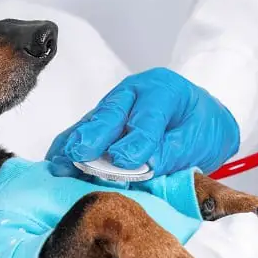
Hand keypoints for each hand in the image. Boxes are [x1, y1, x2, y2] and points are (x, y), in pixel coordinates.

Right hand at [45, 68, 239, 176]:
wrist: (200, 117)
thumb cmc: (200, 128)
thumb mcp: (198, 140)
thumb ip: (172, 151)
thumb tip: (145, 165)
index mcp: (164, 91)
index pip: (148, 118)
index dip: (135, 140)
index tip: (123, 161)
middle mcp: (133, 93)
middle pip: (112, 112)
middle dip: (95, 135)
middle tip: (81, 155)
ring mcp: (114, 105)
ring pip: (93, 122)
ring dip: (75, 144)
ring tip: (61, 163)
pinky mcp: (101, 120)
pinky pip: (82, 131)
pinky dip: (68, 146)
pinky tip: (56, 161)